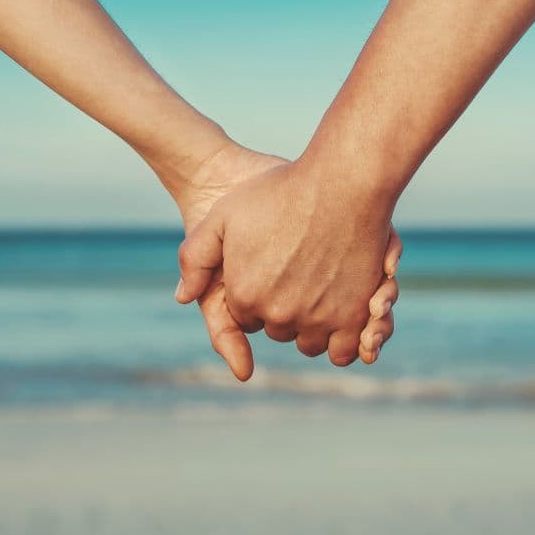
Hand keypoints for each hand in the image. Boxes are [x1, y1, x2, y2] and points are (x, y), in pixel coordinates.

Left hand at [175, 154, 400, 377]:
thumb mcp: (222, 216)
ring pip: (311, 342)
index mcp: (244, 294)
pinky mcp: (352, 316)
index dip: (257, 296)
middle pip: (278, 330)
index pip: (246, 317)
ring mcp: (316, 317)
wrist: (341, 182)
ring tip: (318, 294)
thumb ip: (195, 257)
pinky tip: (342, 314)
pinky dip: (342, 342)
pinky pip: (343, 351)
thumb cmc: (282, 193)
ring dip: (312, 326)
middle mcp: (277, 313)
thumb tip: (183, 297)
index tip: (270, 273)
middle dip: (283, 311)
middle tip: (295, 280)